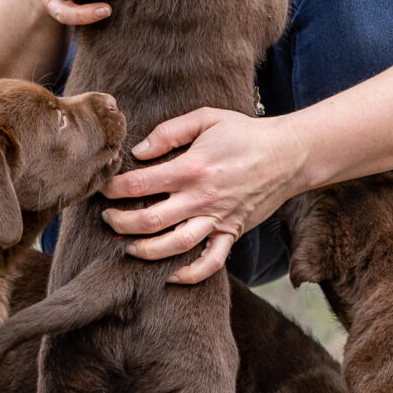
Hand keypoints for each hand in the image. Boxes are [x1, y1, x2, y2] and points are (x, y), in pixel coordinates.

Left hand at [102, 109, 310, 284]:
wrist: (289, 154)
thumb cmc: (244, 132)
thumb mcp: (206, 118)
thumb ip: (169, 131)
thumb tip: (139, 152)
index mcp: (191, 167)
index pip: (140, 184)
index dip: (114, 189)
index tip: (103, 188)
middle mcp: (201, 197)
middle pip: (150, 220)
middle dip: (121, 223)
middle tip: (107, 219)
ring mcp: (217, 218)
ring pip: (175, 245)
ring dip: (146, 250)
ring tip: (128, 246)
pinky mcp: (232, 232)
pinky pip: (212, 261)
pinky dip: (191, 274)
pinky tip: (172, 275)